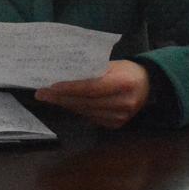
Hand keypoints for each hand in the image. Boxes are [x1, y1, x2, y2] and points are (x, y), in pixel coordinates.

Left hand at [34, 60, 149, 128]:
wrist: (148, 86)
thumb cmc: (126, 70)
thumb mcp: (112, 64)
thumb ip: (92, 70)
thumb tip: (64, 75)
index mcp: (123, 83)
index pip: (91, 88)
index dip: (70, 88)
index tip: (51, 87)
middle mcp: (123, 102)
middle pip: (85, 102)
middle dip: (60, 98)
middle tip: (41, 93)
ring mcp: (120, 117)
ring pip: (85, 111)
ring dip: (65, 104)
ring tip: (49, 97)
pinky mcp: (116, 125)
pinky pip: (90, 117)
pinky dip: (76, 109)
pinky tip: (66, 103)